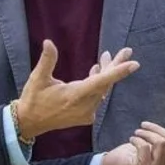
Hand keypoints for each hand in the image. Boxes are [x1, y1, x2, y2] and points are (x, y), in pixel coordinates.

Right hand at [14, 41, 137, 140]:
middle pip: (106, 83)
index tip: (134, 64)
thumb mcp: (37, 78)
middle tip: (126, 50)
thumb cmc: (33, 99)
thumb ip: (47, 60)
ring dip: (105, 73)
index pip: (101, 81)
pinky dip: (99, 84)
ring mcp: (86, 113)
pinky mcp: (85, 117)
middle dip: (115, 66)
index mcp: (75, 96)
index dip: (118, 72)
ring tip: (106, 56)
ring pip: (102, 90)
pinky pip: (98, 97)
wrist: (29, 123)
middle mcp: (84, 106)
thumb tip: (48, 42)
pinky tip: (96, 71)